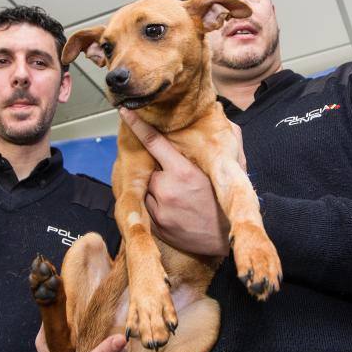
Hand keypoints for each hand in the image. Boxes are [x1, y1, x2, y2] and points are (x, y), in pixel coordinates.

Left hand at [119, 108, 245, 255]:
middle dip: (156, 168)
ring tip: (175, 194)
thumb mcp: (221, 172)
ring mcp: (159, 210)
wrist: (225, 240)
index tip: (125, 112)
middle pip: (147, 167)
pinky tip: (173, 208)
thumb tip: (208, 122)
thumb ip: (210, 148)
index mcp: (184, 172)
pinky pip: (146, 206)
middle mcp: (167, 190)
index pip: (154, 142)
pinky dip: (154, 203)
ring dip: (154, 187)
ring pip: (144, 187)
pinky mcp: (155, 225)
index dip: (138, 125)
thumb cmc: (225, 202)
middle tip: (172, 174)